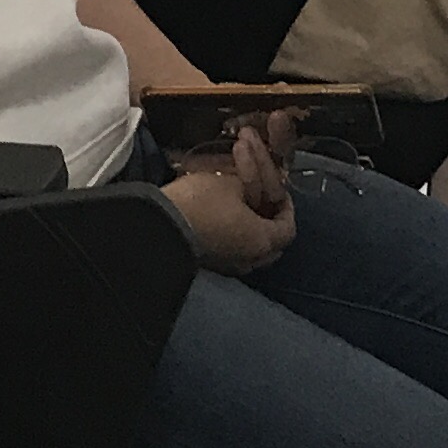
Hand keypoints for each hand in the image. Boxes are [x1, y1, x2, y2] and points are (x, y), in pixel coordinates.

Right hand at [165, 155, 298, 272]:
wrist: (159, 226)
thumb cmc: (202, 203)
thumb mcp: (231, 183)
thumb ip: (253, 185)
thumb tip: (256, 189)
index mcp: (263, 241)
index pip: (288, 227)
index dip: (287, 205)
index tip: (279, 189)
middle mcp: (250, 259)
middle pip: (273, 243)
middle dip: (273, 220)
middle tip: (266, 200)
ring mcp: (229, 265)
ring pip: (254, 250)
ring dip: (255, 229)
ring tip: (246, 207)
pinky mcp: (211, 263)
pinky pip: (235, 251)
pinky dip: (239, 236)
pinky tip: (228, 219)